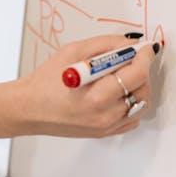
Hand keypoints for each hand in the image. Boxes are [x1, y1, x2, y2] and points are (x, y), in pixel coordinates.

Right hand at [0, 35, 161, 139]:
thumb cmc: (46, 80)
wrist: (29, 108)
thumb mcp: (73, 51)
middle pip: (143, 89)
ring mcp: (106, 127)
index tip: (146, 48)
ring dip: (138, 86)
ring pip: (141, 104)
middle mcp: (105, 115)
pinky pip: (133, 118)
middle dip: (141, 70)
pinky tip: (118, 92)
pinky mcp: (105, 133)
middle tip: (130, 59)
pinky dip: (132, 103)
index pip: (137, 74)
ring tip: (122, 75)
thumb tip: (131, 43)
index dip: (145, 57)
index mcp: (97, 96)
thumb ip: (106, 45)